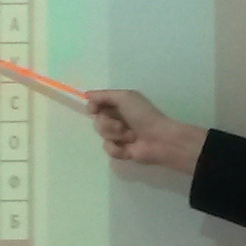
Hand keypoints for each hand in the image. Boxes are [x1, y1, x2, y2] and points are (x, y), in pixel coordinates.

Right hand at [82, 89, 207, 173]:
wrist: (159, 139)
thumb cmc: (143, 115)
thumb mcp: (125, 97)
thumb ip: (104, 95)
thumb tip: (87, 95)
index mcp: (119, 104)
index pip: (96, 104)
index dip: (93, 107)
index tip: (95, 109)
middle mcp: (118, 118)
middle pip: (98, 120)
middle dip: (108, 123)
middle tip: (122, 125)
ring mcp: (119, 135)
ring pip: (102, 135)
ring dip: (116, 135)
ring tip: (131, 136)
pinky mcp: (121, 151)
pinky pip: (108, 149)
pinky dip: (117, 149)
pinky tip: (128, 149)